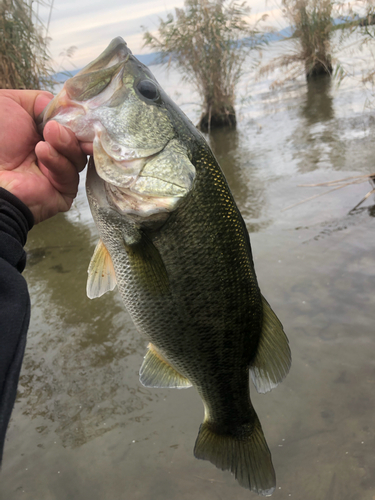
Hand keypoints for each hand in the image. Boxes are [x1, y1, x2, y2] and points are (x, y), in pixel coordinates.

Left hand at [0, 89, 88, 223]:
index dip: (76, 118)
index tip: (76, 111)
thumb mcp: (11, 103)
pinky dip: (58, 161)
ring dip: (65, 143)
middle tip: (57, 126)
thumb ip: (40, 100)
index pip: (72, 125)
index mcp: (42, 133)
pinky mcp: (63, 192)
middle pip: (80, 141)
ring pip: (78, 157)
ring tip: (47, 135)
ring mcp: (59, 173)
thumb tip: (64, 108)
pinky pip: (71, 176)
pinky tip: (42, 151)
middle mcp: (53, 152)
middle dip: (73, 130)